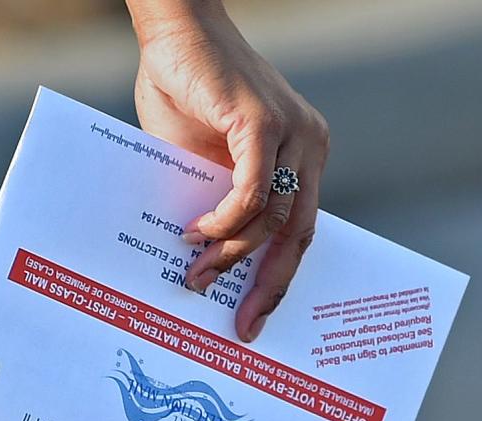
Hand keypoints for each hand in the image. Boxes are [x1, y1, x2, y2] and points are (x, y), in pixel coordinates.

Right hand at [127, 0, 329, 341]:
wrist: (173, 33)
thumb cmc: (185, 94)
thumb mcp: (203, 164)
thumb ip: (215, 203)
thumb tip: (204, 259)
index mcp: (300, 158)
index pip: (300, 230)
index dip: (279, 278)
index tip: (256, 316)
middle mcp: (308, 147)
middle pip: (300, 235)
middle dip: (270, 286)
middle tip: (244, 327)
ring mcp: (293, 134)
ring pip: (274, 219)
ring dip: (232, 254)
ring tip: (197, 274)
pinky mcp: (265, 123)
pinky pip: (252, 192)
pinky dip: (225, 220)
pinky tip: (199, 233)